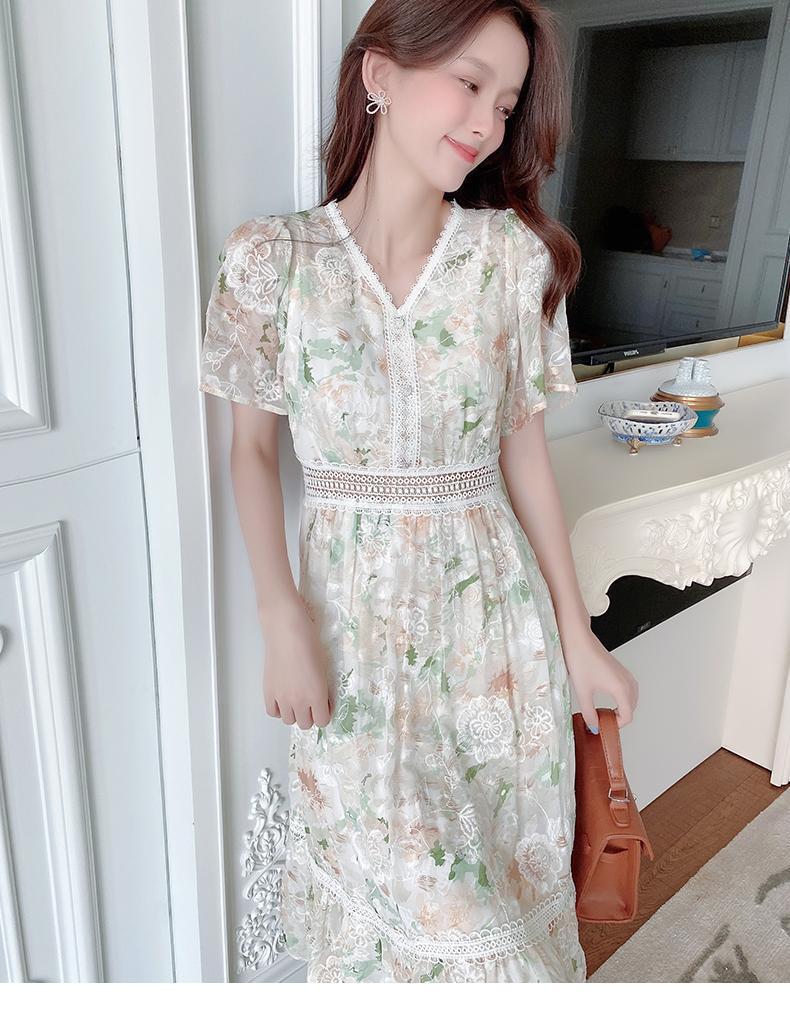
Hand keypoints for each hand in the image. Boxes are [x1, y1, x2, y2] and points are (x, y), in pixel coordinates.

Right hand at [260, 598, 333, 729]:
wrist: (286, 631)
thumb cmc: (310, 643)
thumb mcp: (324, 668)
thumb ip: (322, 689)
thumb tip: (321, 700)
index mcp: (317, 695)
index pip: (322, 721)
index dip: (325, 713)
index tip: (324, 704)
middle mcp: (299, 701)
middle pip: (305, 724)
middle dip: (310, 714)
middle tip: (310, 701)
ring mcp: (281, 698)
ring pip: (288, 721)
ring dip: (294, 713)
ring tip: (295, 698)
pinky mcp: (268, 691)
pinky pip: (272, 712)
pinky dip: (278, 709)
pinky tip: (282, 697)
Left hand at [561, 627, 638, 732]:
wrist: (578, 639)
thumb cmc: (581, 659)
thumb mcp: (583, 691)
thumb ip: (589, 713)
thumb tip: (593, 726)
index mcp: (620, 688)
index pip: (627, 716)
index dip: (616, 725)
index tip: (604, 726)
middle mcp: (627, 681)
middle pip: (631, 708)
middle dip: (619, 717)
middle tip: (603, 721)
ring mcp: (625, 674)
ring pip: (632, 698)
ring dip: (622, 707)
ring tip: (605, 711)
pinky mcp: (620, 669)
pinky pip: (629, 688)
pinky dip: (623, 697)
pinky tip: (609, 698)